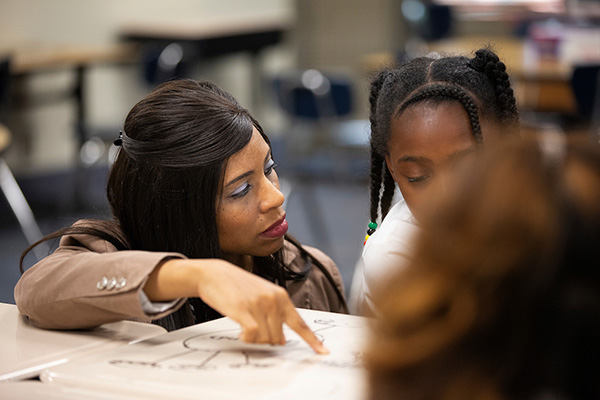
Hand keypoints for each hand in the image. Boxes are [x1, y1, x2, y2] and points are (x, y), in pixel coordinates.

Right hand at [145, 258, 327, 353]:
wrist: (215, 274)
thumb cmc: (237, 286)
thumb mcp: (262, 296)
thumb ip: (275, 315)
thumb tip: (282, 340)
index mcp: (281, 296)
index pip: (300, 323)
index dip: (312, 340)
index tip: (323, 351)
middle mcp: (273, 300)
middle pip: (278, 338)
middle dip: (266, 339)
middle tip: (253, 328)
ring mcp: (260, 304)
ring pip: (266, 338)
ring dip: (254, 339)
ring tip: (244, 325)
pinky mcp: (244, 310)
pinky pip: (252, 335)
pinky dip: (247, 338)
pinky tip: (241, 332)